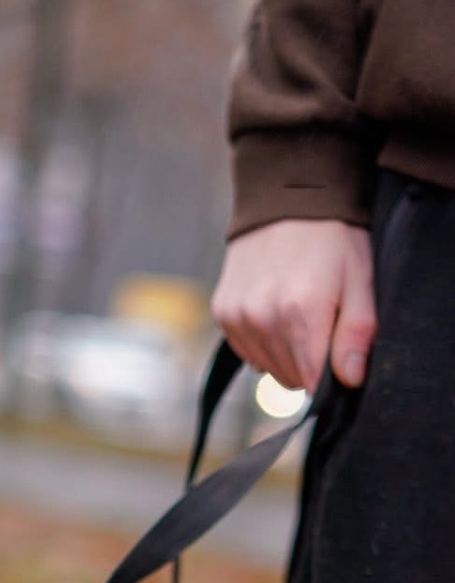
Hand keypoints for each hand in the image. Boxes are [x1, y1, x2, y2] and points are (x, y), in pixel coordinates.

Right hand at [211, 219, 375, 392]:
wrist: (286, 199)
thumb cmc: (332, 239)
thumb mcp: (360, 281)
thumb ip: (356, 334)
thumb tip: (350, 379)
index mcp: (301, 313)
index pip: (314, 383)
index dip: (330, 377)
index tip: (338, 355)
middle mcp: (263, 319)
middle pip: (292, 379)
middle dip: (310, 363)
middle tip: (322, 323)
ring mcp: (238, 317)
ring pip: (269, 369)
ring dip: (286, 354)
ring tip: (298, 314)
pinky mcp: (223, 313)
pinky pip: (249, 353)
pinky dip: (265, 342)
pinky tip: (276, 312)